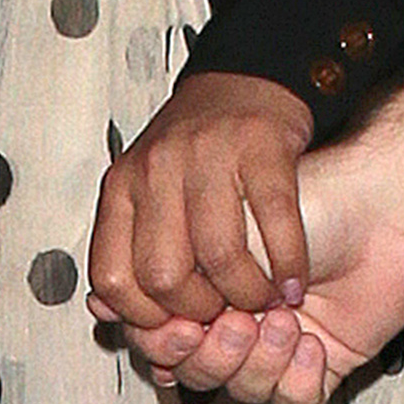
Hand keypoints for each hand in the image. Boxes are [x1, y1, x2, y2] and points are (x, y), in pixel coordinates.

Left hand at [87, 70, 314, 331]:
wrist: (249, 80)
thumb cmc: (198, 148)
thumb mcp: (146, 192)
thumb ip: (129, 252)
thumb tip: (109, 318)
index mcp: (122, 185)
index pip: (113, 277)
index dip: (145, 316)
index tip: (177, 323)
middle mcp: (157, 166)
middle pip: (164, 274)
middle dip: (200, 310)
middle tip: (225, 314)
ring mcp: (208, 152)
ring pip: (218, 254)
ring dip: (248, 294)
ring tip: (264, 300)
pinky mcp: (261, 145)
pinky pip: (274, 220)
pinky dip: (288, 262)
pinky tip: (294, 278)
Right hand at [127, 162, 403, 403]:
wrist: (380, 203)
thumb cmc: (298, 200)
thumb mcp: (216, 223)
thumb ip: (159, 265)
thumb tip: (98, 303)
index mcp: (202, 284)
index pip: (157, 339)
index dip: (161, 339)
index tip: (180, 319)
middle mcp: (234, 317)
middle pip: (193, 373)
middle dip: (208, 353)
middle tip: (236, 319)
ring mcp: (277, 344)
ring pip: (240, 394)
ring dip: (256, 361)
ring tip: (286, 320)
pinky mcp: (321, 365)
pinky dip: (297, 381)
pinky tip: (313, 343)